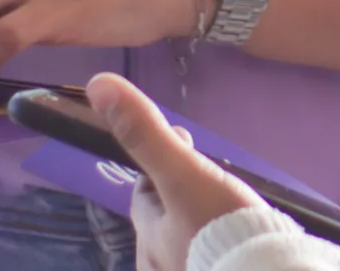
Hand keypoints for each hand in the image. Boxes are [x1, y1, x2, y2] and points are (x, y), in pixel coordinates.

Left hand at [89, 73, 261, 270]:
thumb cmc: (221, 231)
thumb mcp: (186, 177)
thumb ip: (148, 136)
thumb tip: (98, 86)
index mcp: (148, 240)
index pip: (145, 194)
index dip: (161, 167)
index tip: (189, 146)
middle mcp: (158, 266)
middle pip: (166, 219)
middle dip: (184, 198)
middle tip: (218, 183)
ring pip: (187, 240)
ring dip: (202, 224)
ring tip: (235, 213)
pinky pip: (209, 259)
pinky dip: (219, 247)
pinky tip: (241, 241)